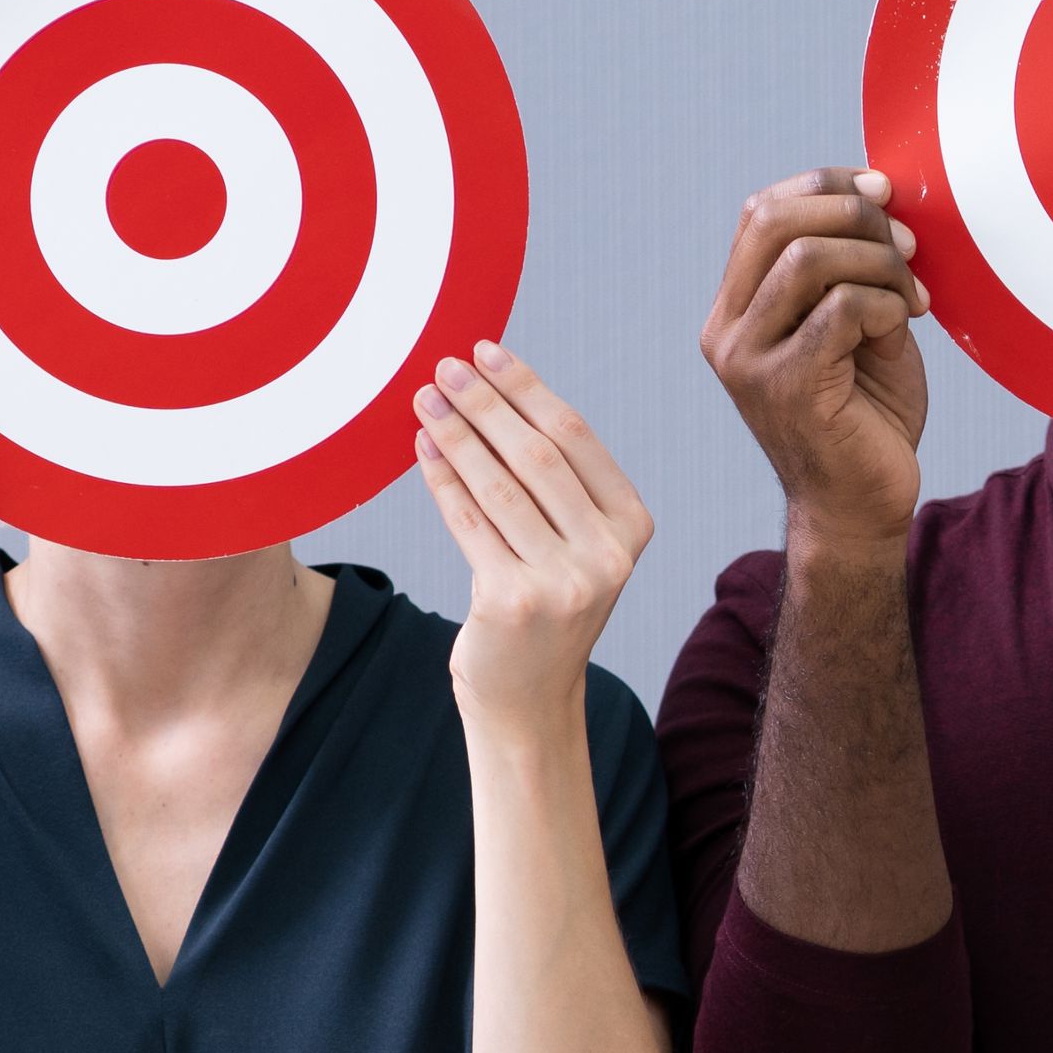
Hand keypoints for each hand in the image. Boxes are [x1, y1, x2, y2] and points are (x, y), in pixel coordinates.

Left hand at [417, 344, 655, 710]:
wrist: (529, 700)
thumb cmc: (545, 607)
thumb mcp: (573, 545)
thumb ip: (554, 482)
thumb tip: (492, 393)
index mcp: (631, 526)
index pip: (575, 437)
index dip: (526, 388)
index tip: (485, 351)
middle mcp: (607, 554)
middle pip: (536, 455)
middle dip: (485, 403)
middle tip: (443, 367)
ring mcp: (563, 582)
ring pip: (499, 486)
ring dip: (456, 435)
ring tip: (424, 400)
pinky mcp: (513, 603)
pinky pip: (469, 524)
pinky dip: (442, 480)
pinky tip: (422, 450)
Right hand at [701, 166, 928, 556]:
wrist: (861, 507)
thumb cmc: (866, 415)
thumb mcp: (856, 325)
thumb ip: (851, 267)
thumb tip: (879, 194)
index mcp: (736, 308)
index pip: (762, 211)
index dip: (825, 185)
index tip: (884, 191)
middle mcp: (728, 330)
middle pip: (777, 220)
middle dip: (855, 213)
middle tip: (909, 244)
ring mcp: (749, 360)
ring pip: (808, 257)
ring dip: (878, 261)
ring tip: (912, 293)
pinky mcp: (787, 387)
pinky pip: (840, 308)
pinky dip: (885, 303)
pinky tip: (904, 326)